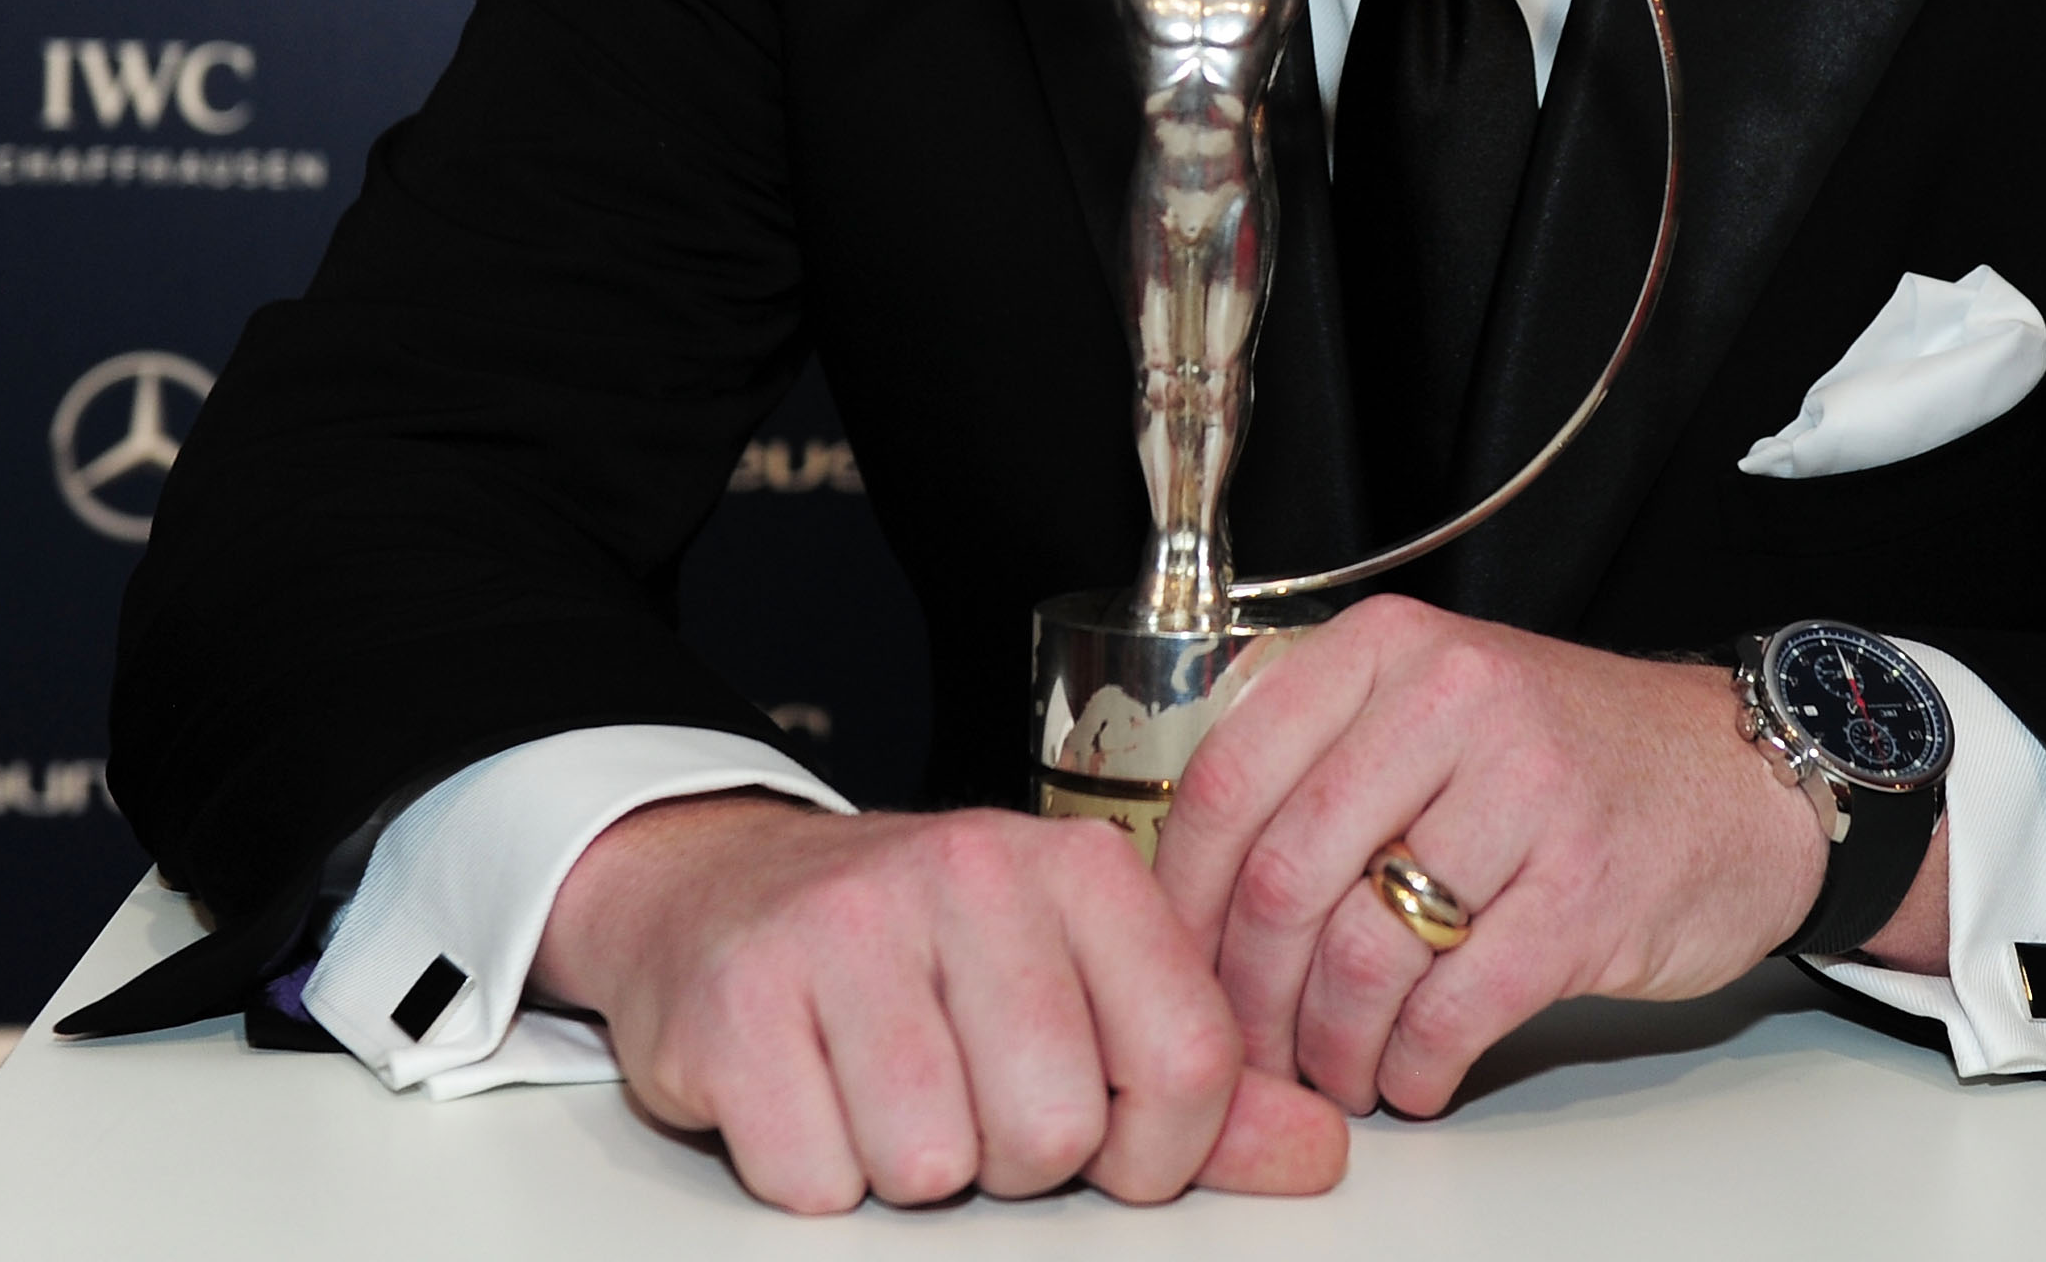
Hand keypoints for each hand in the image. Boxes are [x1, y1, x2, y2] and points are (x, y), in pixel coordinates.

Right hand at [533, 793, 1347, 1212]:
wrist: (726, 890)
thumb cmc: (922, 953)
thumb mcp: (1075, 983)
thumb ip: (1198, 1077)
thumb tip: (1320, 1154)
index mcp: (1079, 866)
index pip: (1190, 1061)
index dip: (1158, 1151)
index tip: (1106, 1134)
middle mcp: (970, 870)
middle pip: (1054, 1131)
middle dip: (1013, 1158)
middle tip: (967, 1094)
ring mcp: (845, 927)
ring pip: (933, 1166)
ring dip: (909, 1166)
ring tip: (886, 1087)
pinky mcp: (738, 999)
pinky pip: (818, 1180)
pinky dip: (815, 1171)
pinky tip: (812, 1091)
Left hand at [1150, 597, 1831, 1118]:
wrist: (1745, 778)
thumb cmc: (1572, 755)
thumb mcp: (1437, 703)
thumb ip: (1325, 759)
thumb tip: (1196, 888)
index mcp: (1391, 650)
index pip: (1230, 776)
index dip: (1183, 896)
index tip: (1174, 963)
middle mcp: (1452, 702)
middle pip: (1284, 878)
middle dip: (1247, 995)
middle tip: (1248, 1048)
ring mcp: (1525, 795)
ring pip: (1361, 953)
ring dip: (1331, 1045)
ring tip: (1339, 1071)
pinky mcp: (1582, 893)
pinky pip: (1453, 1008)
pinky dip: (1415, 1065)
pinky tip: (1414, 1076)